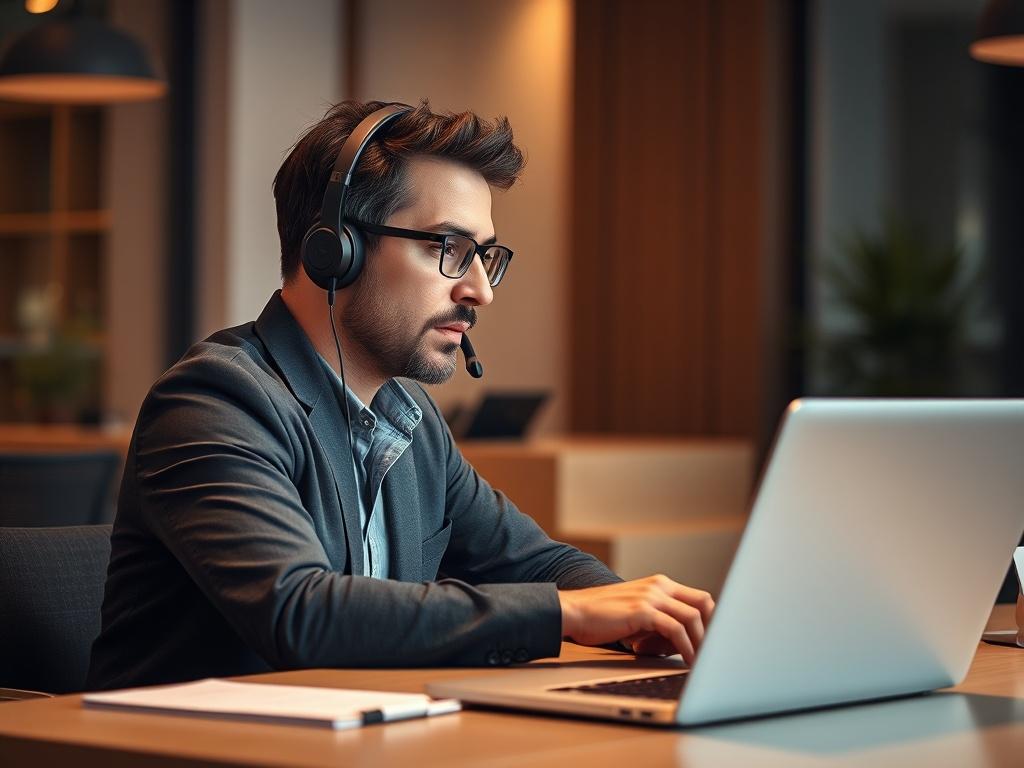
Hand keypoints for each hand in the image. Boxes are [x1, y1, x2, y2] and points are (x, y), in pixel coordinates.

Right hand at [557, 575, 713, 664]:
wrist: (573, 611)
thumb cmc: (602, 618)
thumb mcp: (636, 615)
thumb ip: (660, 623)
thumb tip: (682, 646)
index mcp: (660, 584)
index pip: (700, 598)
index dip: (713, 620)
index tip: (716, 642)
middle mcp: (659, 586)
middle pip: (704, 603)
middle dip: (714, 629)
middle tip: (715, 653)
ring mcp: (651, 596)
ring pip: (693, 617)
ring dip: (702, 643)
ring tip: (705, 663)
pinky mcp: (642, 610)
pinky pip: (675, 630)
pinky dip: (686, 647)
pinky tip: (687, 661)